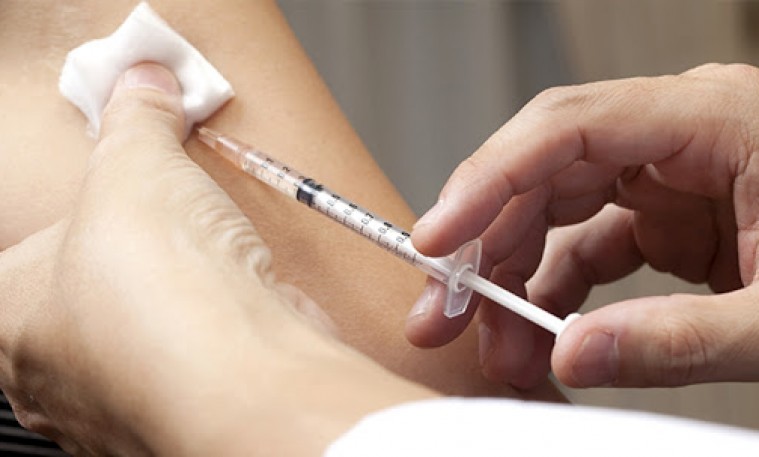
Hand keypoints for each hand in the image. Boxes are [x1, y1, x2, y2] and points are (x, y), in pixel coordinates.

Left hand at [0, 63, 432, 454]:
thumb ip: (134, 120)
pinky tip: (241, 306)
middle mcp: (59, 377)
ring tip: (213, 261)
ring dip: (177, 302)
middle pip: (90, 299)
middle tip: (170, 224)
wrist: (248, 371)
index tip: (119, 197)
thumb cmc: (160, 287)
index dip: (78, 220)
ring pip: (145, 338)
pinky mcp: (187, 416)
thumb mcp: (134, 163)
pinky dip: (216, 335)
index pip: (24, 260)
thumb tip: (142, 83)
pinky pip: (194, 364)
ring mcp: (123, 407)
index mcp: (13, 317)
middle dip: (134, 259)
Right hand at [408, 63, 758, 388]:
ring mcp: (671, 176)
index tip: (436, 241)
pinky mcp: (670, 218)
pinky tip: (538, 336)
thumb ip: (680, 339)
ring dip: (514, 277)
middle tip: (443, 310)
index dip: (486, 180)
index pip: (567, 127)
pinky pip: (589, 245)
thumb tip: (573, 358)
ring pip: (556, 209)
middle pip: (544, 170)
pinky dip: (556, 292)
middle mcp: (679, 135)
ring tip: (493, 345)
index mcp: (714, 118)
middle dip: (484, 243)